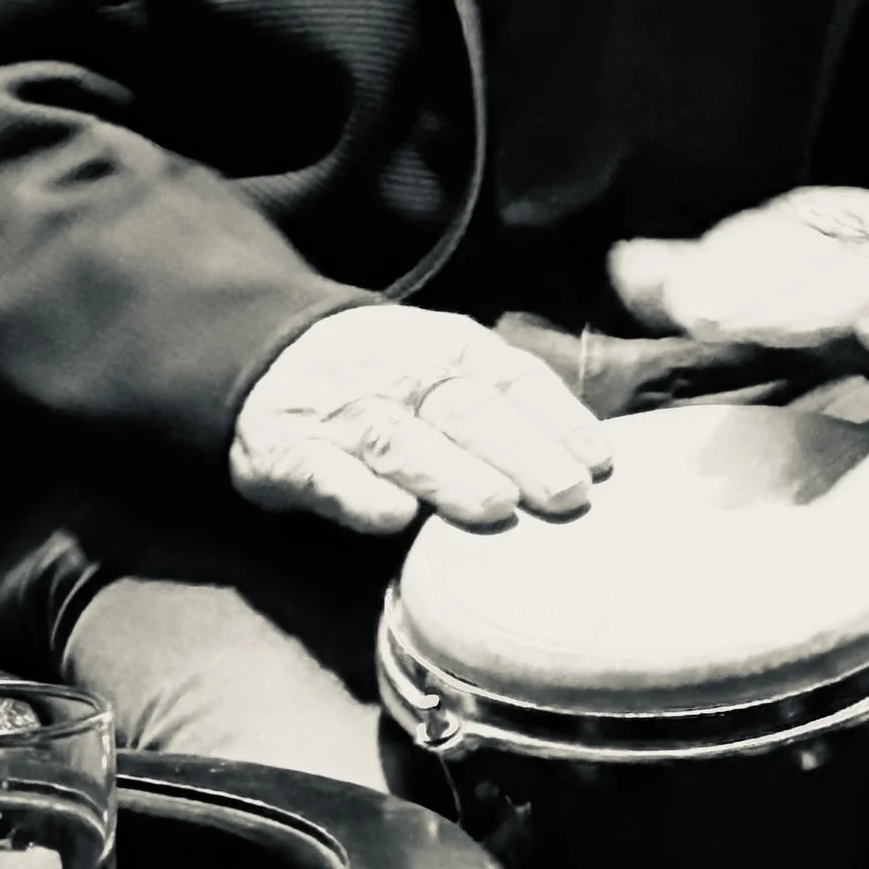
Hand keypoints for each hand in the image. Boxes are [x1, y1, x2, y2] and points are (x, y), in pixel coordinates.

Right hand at [229, 303, 613, 537]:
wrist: (268, 354)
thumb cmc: (388, 377)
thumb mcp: (450, 364)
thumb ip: (510, 405)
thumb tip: (596, 462)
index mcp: (450, 349)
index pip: (512, 380)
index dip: (558, 420)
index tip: (600, 463)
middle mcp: (402, 376)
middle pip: (467, 412)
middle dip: (521, 452)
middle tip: (567, 494)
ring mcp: (344, 415)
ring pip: (401, 442)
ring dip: (449, 474)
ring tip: (496, 507)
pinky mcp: (289, 454)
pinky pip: (324, 474)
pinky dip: (358, 496)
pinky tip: (394, 519)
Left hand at [609, 190, 868, 386]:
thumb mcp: (794, 278)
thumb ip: (715, 276)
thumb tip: (624, 266)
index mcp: (828, 230)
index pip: (773, 238)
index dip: (727, 262)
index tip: (679, 301)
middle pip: (814, 259)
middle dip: (759, 289)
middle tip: (705, 317)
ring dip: (821, 303)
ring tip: (768, 329)